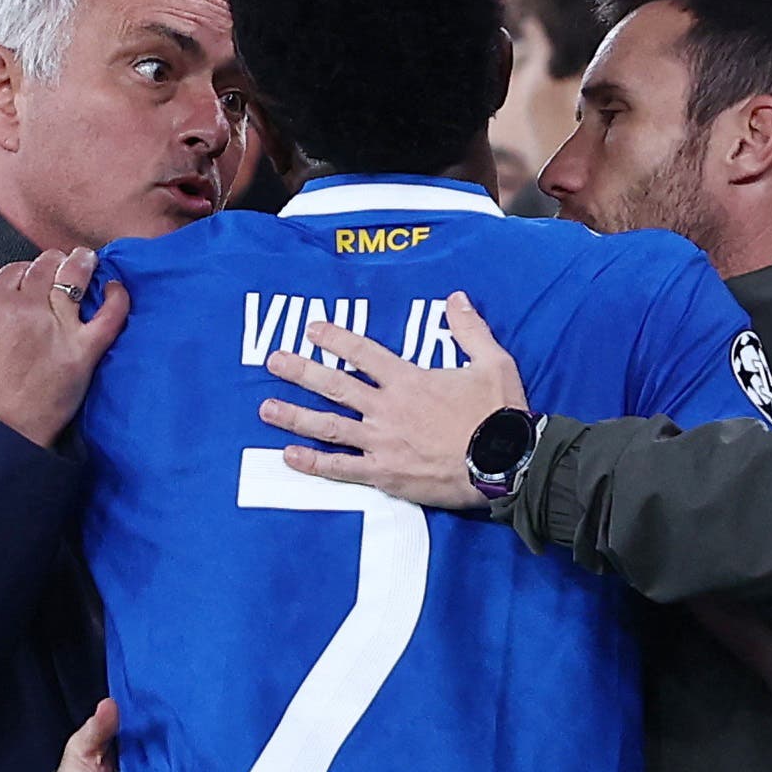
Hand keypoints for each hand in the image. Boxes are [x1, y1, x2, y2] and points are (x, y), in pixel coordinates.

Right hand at [0, 248, 127, 447]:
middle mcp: (26, 308)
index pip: (15, 269)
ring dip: (83, 264)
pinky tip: (116, 289)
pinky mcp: (82, 352)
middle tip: (63, 265)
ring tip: (89, 261)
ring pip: (75, 278)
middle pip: (46, 267)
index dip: (26, 270)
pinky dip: (117, 298)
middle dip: (55, 262)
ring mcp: (57, 328)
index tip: (33, 278)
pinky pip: (109, 316)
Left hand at [259, 291, 525, 508]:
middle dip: (301, 371)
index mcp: (410, 380)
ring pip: (329, 426)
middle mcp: (388, 408)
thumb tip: (457, 298)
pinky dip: (313, 463)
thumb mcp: (493, 362)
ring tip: (265, 409)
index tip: (312, 328)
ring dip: (295, 416)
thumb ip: (470, 329)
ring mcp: (382, 442)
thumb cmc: (500, 414)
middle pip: (334, 386)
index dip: (335, 338)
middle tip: (273, 361)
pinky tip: (289, 457)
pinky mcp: (385, 474)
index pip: (363, 353)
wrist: (506, 463)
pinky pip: (341, 468)